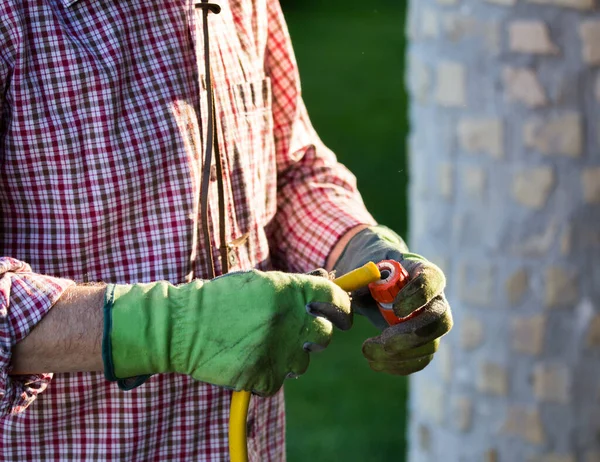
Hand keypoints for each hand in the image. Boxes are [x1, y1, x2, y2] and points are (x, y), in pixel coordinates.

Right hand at [102, 270, 351, 395]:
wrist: (182, 326)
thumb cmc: (220, 299)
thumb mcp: (258, 281)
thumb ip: (294, 285)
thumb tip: (327, 282)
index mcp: (289, 290)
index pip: (336, 298)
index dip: (342, 308)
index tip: (341, 316)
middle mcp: (289, 319)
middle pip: (324, 335)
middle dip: (313, 334)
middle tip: (294, 332)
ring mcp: (278, 350)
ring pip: (303, 361)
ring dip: (289, 355)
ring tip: (261, 345)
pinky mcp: (264, 376)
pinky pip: (279, 380)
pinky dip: (267, 373)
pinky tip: (248, 359)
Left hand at [333, 225, 452, 374]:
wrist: (374, 282)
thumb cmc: (372, 272)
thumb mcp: (366, 269)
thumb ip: (363, 280)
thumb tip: (358, 294)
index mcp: (424, 272)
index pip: (432, 280)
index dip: (418, 296)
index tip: (395, 308)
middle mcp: (436, 299)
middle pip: (439, 320)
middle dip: (411, 334)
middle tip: (384, 340)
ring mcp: (432, 324)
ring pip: (430, 346)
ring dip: (399, 354)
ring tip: (367, 351)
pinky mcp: (423, 344)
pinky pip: (419, 360)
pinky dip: (397, 365)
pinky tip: (375, 362)